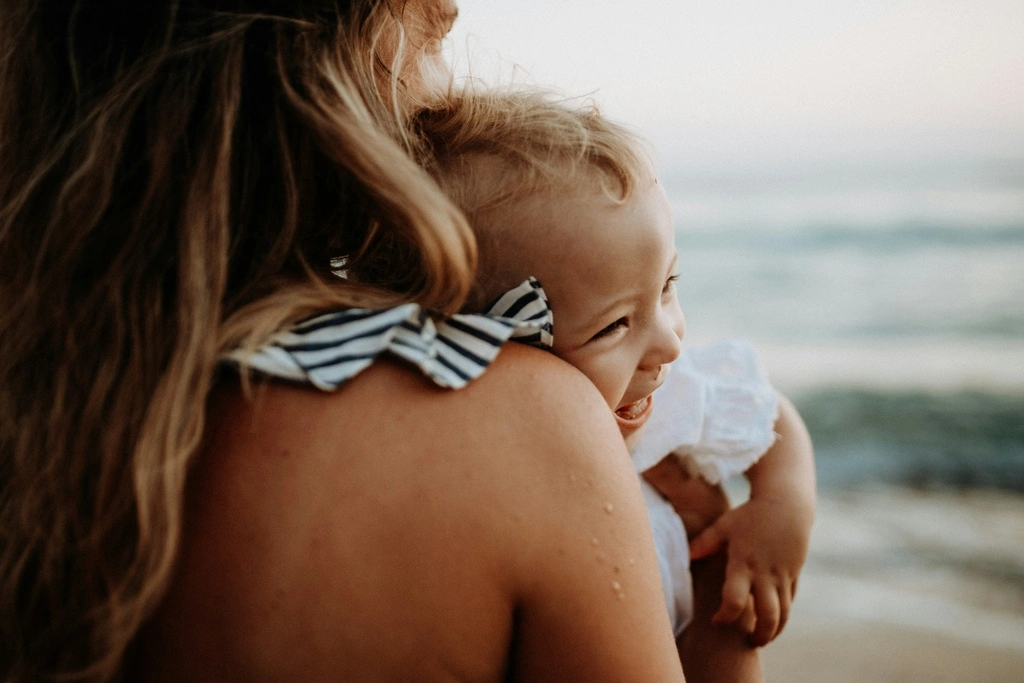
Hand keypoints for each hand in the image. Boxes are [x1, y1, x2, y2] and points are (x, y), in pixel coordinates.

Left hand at [688, 495, 811, 645]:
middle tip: (749, 642)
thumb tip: (684, 555)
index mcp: (743, 563)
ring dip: (774, 631)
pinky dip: (782, 615)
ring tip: (761, 638)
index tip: (716, 621)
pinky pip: (790, 602)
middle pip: (768, 616)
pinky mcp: (794, 574)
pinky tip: (771, 621)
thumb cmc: (749, 515)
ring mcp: (782, 576)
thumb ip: (704, 543)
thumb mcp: (724, 526)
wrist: (786, 505)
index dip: (724, 616)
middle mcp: (765, 573)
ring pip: (784, 614)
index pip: (734, 600)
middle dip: (760, 635)